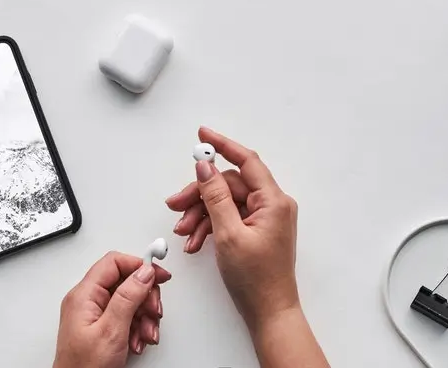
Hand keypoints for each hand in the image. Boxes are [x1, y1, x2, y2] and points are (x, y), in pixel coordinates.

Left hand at [53, 252, 171, 367]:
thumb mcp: (111, 330)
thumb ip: (128, 298)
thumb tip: (143, 272)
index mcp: (84, 295)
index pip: (114, 263)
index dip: (138, 264)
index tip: (158, 275)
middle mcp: (88, 301)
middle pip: (125, 282)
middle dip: (145, 298)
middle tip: (153, 312)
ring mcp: (95, 315)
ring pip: (130, 302)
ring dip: (144, 317)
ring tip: (144, 334)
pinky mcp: (102, 328)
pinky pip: (126, 318)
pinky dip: (138, 329)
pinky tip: (137, 341)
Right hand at [165, 127, 300, 329]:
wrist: (269, 313)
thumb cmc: (256, 279)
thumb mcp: (228, 235)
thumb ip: (215, 196)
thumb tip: (205, 167)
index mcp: (273, 201)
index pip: (246, 161)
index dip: (222, 145)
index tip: (202, 135)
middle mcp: (272, 205)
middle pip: (228, 185)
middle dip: (199, 195)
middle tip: (175, 206)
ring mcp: (264, 218)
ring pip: (224, 202)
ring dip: (200, 215)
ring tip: (183, 233)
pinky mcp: (256, 230)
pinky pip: (229, 218)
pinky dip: (210, 227)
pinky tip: (194, 242)